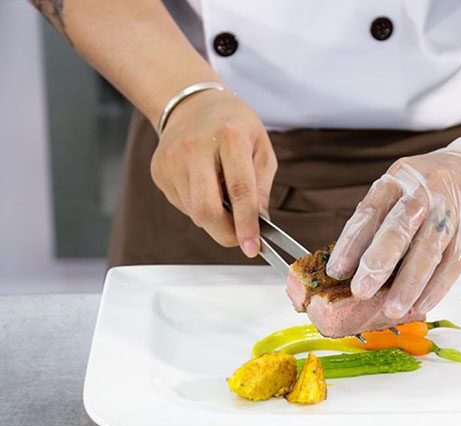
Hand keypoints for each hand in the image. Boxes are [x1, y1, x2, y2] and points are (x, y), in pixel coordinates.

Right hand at [150, 89, 275, 256]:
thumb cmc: (234, 126)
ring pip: (194, 212)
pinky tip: (205, 185)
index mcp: (230, 136)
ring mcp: (173, 160)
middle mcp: (196, 147)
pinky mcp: (159, 171)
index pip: (239, 190)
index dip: (246, 224)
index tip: (252, 247)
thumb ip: (261, 187)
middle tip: (240, 237)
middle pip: (206, 209)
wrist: (192, 104)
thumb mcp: (261, 149)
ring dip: (214, 216)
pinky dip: (198, 206)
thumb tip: (259, 224)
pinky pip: (182, 205)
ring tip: (222, 192)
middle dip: (225, 233)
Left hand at [326, 135, 460, 317]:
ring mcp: (453, 209)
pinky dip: (436, 287)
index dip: (352, 242)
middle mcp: (426, 189)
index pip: (370, 211)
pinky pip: (453, 263)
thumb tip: (355, 267)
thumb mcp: (408, 189)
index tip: (337, 270)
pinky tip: (422, 303)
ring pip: (428, 249)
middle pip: (399, 227)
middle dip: (377, 262)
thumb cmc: (440, 188)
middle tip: (361, 290)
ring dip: (408, 283)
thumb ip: (385, 220)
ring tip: (392, 308)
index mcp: (400, 178)